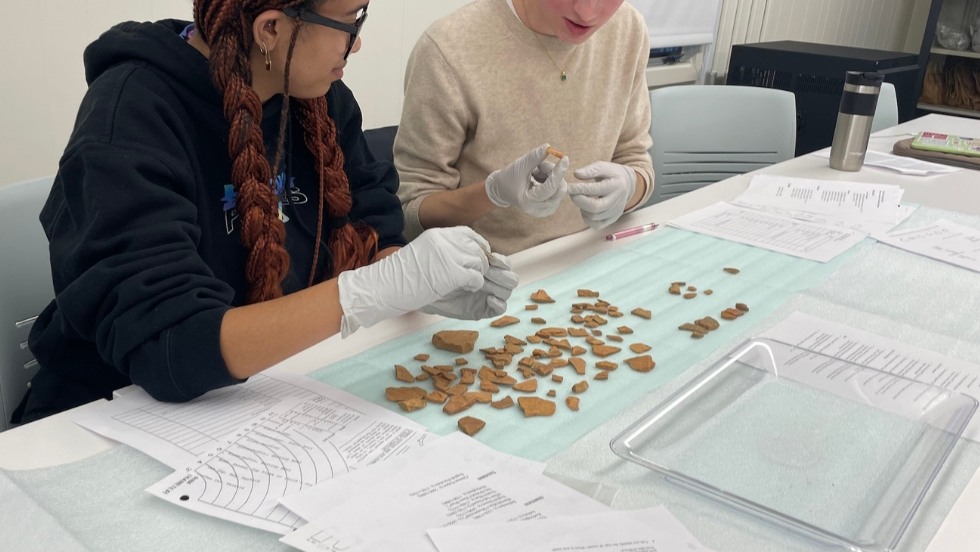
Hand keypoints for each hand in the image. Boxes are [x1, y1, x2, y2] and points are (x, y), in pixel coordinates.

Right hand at [338, 227, 500, 335]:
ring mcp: (450, 256)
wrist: (384, 286)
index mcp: (437, 235)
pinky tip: (467, 288)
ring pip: (479, 262)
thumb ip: (441, 250)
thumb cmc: (398, 276)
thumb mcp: (422, 252)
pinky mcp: (453, 273)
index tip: (479, 256)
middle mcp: (445, 241)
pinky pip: (476, 277)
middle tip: (477, 273)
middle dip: (481, 261)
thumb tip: (460, 256)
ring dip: (478, 274)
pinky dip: (475, 284)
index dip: (478, 245)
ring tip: (469, 282)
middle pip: (477, 248)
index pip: (468, 234)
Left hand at [421, 252, 517, 319]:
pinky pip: (501, 309)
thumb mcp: (454, 257)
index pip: (505, 264)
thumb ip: (470, 251)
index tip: (490, 259)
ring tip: (481, 285)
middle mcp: (490, 281)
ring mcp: (487, 296)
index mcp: (486, 268)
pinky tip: (488, 299)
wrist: (423, 289)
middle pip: (511, 278)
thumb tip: (486, 248)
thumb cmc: (438, 272)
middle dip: (501, 275)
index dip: (501, 262)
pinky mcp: (483, 309)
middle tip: (486, 273)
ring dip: (498, 287)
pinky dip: (498, 304)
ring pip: (507, 291)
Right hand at [485, 144, 568, 216]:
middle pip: (559, 189)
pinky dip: (552, 181)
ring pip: (560, 188)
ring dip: (551, 176)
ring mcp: (546, 210)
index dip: (558, 172)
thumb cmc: (509, 177)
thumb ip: (534, 157)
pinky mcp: (551, 207)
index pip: (549, 188)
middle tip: (540, 165)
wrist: (503, 190)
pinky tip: (540, 179)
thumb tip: (548, 147)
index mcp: (528, 202)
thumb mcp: (519, 165)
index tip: (565, 159)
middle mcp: (539, 210)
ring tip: (536, 173)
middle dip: (553, 173)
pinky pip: (559, 191)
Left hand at [567, 162, 636, 229]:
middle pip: (595, 207)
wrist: (626, 184)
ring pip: (594, 217)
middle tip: (572, 194)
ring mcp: (616, 212)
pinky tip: (586, 208)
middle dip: (579, 201)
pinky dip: (587, 218)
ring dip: (582, 208)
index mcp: (617, 185)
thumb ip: (590, 170)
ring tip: (580, 198)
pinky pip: (596, 225)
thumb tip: (576, 174)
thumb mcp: (602, 166)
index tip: (569, 187)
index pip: (594, 190)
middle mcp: (618, 201)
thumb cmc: (611, 174)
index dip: (579, 189)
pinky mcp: (613, 219)